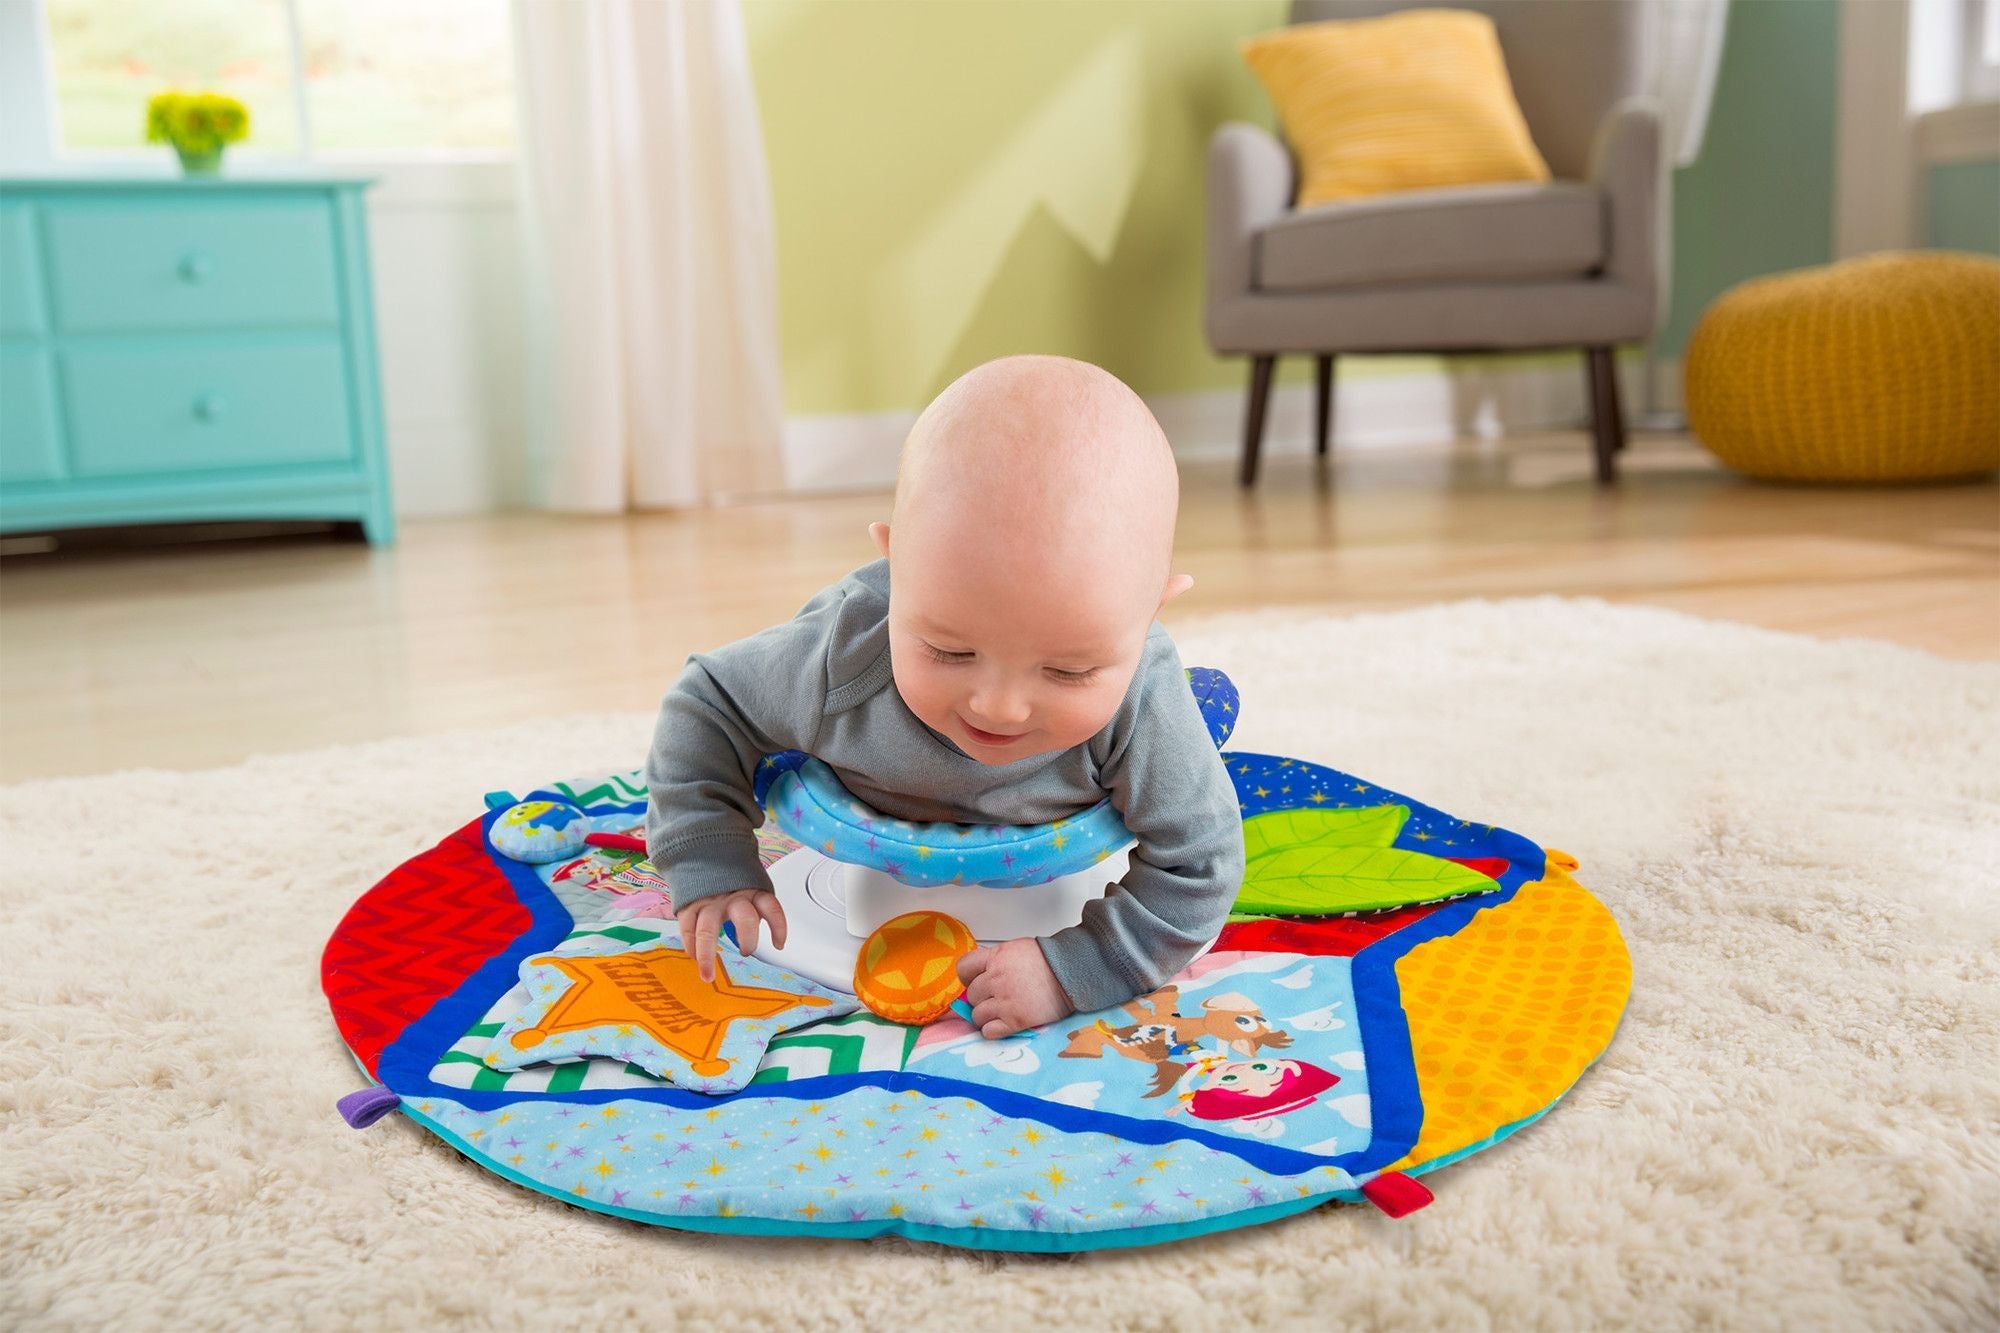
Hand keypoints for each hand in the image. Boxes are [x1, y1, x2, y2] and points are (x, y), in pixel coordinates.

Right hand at [675, 889, 786, 982]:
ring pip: (707, 930)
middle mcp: (732, 897)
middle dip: (748, 940)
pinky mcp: (689, 905)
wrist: (702, 852)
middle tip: (746, 952)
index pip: (772, 908)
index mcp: (752, 891)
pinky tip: (695, 956)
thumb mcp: (751, 887)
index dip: (778, 927)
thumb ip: (758, 909)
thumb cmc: (731, 880)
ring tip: (707, 975)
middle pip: (745, 919)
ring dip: (707, 955)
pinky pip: (688, 929)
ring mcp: (709, 901)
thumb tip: (770, 941)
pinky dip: (691, 946)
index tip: (779, 945)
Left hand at [955, 938, 1073, 1039]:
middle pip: (971, 995)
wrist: (1072, 972)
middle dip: (981, 998)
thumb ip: (996, 959)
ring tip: (1000, 1014)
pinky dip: (992, 1031)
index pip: (963, 968)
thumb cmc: (1049, 960)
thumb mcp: (1016, 949)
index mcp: (996, 958)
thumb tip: (981, 972)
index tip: (975, 982)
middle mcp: (996, 979)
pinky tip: (1003, 1025)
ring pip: (977, 1015)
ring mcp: (1005, 1001)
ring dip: (986, 1016)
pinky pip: (989, 1032)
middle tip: (995, 999)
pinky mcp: (1015, 1020)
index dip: (968, 978)